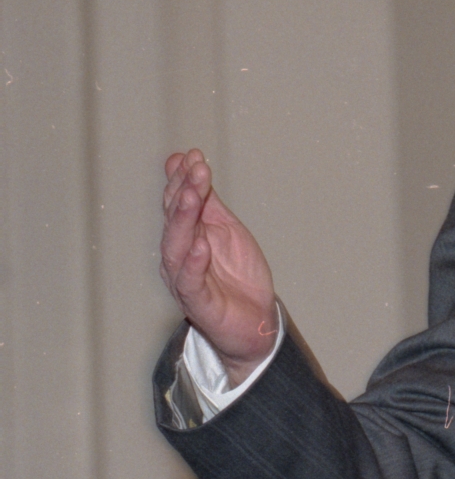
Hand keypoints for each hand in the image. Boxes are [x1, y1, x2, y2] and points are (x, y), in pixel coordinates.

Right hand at [159, 150, 277, 384]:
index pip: (177, 204)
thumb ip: (209, 201)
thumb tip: (189, 162)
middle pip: (175, 221)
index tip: (192, 156)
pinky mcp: (199, 303)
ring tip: (192, 196)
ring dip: (183, 221)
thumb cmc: (236, 276)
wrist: (255, 322)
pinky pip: (191, 282)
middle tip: (195, 169)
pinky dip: (194, 263)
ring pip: (176, 248)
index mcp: (184, 237)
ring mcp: (186, 280)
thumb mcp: (227, 229)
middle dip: (184, 192)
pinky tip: (201, 244)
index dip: (183, 180)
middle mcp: (178, 257)